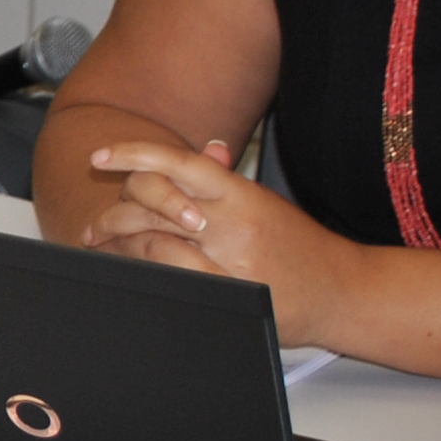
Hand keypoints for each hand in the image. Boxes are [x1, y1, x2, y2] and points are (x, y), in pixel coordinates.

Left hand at [81, 137, 356, 339]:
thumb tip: (206, 149)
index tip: (100, 156)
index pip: (179, 162)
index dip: (134, 153)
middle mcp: (232, 221)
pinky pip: (174, 276)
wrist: (345, 290)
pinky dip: (146, 271)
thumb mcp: (264, 204)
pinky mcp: (230, 290)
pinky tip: (131, 272)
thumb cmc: (302, 248)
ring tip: (102, 248)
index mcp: (239, 193)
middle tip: (95, 226)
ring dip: (120, 243)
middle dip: (114, 212)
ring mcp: (229, 258)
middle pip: (156, 201)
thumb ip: (228, 181)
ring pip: (156, 239)